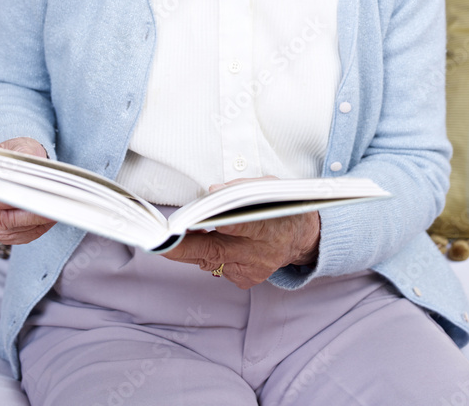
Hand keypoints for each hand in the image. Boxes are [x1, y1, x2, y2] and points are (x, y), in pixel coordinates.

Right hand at [0, 137, 56, 244]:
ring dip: (36, 223)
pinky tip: (51, 218)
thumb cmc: (14, 154)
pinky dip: (37, 229)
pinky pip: (20, 237)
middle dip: (31, 215)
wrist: (12, 164)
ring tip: (57, 211)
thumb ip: (23, 154)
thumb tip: (33, 166)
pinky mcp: (1, 233)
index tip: (35, 197)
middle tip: (53, 207)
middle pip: (3, 219)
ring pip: (13, 231)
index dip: (13, 200)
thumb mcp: (17, 147)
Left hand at [161, 177, 320, 287]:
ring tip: (176, 234)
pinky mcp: (246, 280)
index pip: (245, 226)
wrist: (303, 237)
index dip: (224, 225)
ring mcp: (253, 270)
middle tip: (165, 240)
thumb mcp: (270, 188)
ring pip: (212, 260)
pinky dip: (211, 252)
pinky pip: (219, 266)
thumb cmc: (282, 207)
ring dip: (192, 247)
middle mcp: (261, 253)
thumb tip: (213, 192)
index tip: (204, 221)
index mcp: (271, 225)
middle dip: (187, 246)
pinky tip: (214, 241)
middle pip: (218, 251)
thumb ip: (243, 189)